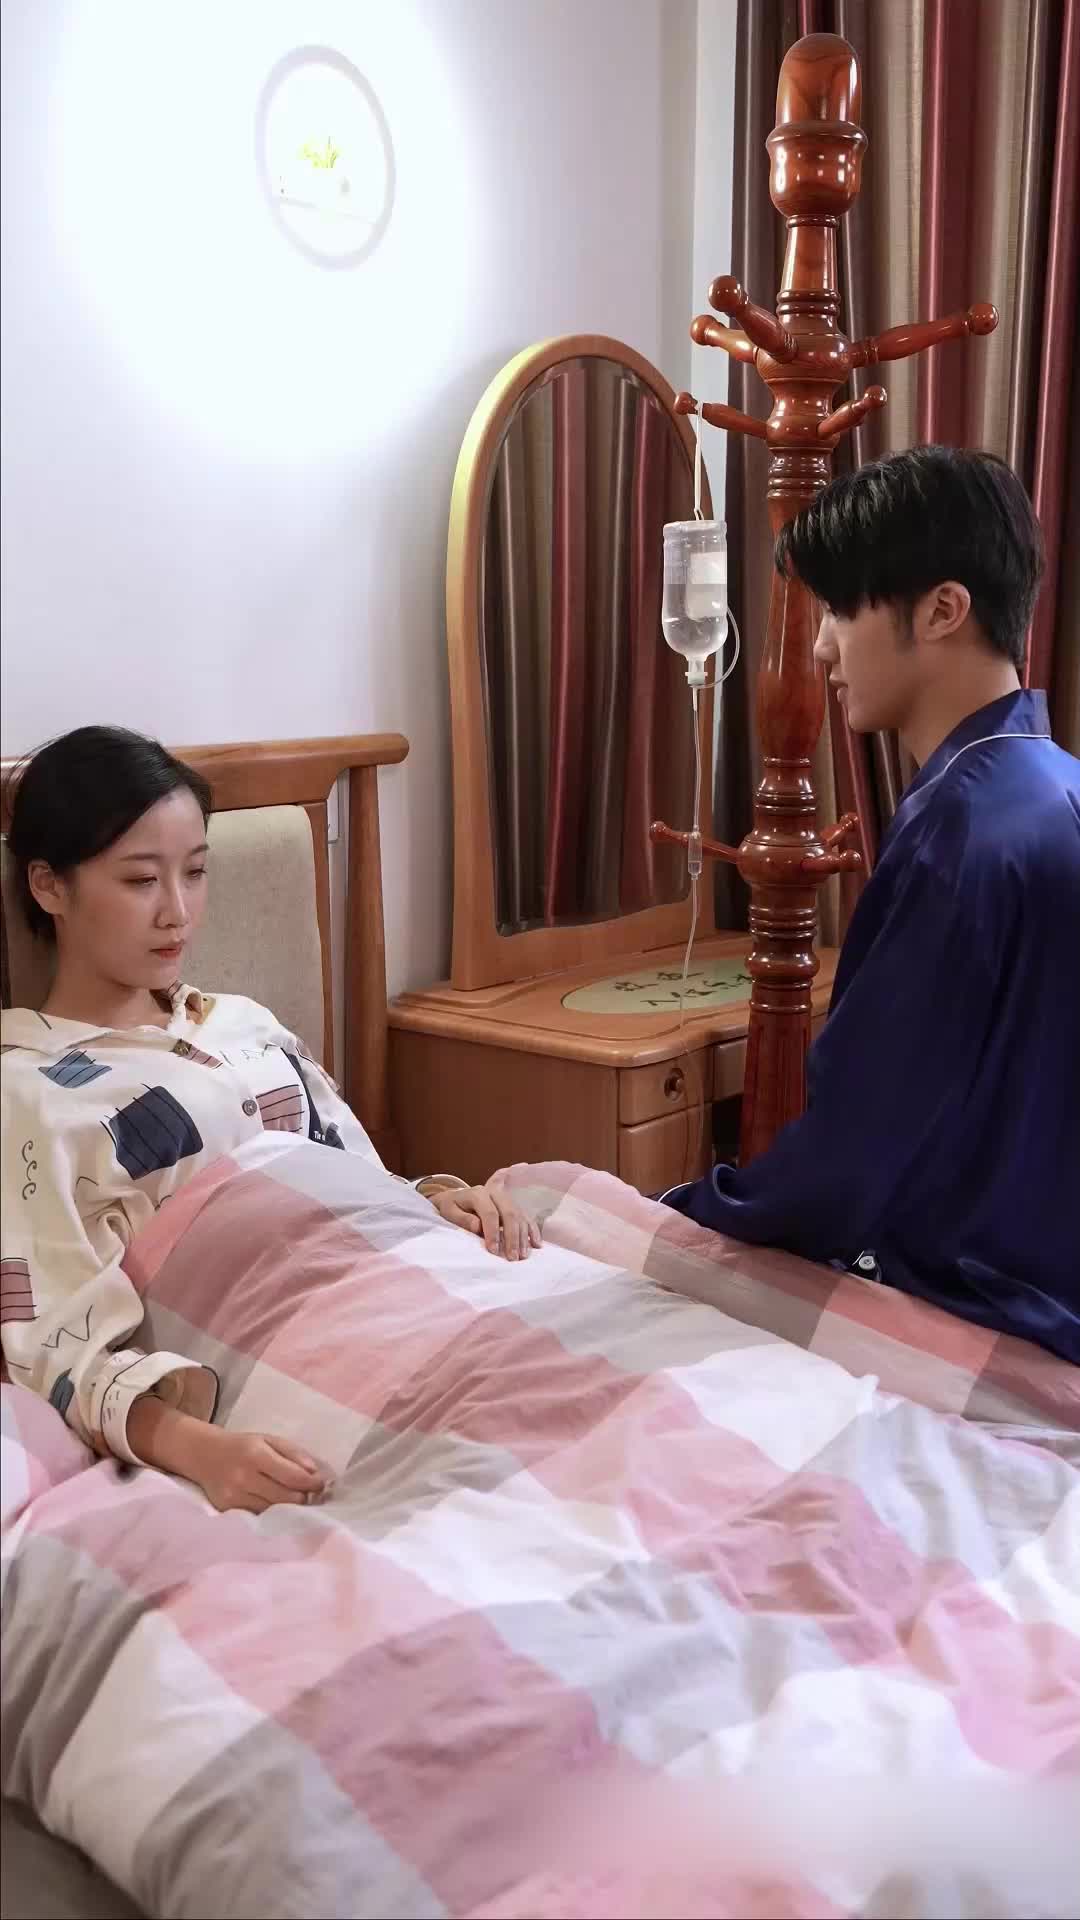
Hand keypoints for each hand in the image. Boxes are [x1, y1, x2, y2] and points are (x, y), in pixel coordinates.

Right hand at [192, 1427, 332, 1513]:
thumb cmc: (242, 1446)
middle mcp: (244, 1477)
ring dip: (289, 1507)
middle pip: (286, 1498)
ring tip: (294, 1498)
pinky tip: (275, 1504)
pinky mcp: (228, 1509)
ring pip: (274, 1510)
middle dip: (303, 1497)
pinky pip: (259, 1516)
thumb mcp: (268, 1439)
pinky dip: (271, 1512)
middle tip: (309, 1493)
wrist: (204, 1455)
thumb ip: (293, 1454)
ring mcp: (234, 1496)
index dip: (312, 1483)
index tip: (321, 1484)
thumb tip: (314, 1473)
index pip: (292, 1476)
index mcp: (256, 1455)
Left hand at [428, 1181, 541, 1259]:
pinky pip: (526, 1217)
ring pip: (520, 1216)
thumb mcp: (449, 1212)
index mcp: (479, 1193)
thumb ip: (463, 1219)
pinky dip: (533, 1231)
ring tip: (522, 1256)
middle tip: (512, 1257)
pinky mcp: (512, 1206)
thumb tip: (478, 1227)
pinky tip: (537, 1244)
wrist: (455, 1198)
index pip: (490, 1213)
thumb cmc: (451, 1208)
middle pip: (509, 1214)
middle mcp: (495, 1194)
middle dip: (512, 1237)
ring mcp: (506, 1199)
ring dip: (523, 1237)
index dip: (492, 1232)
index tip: (493, 1250)